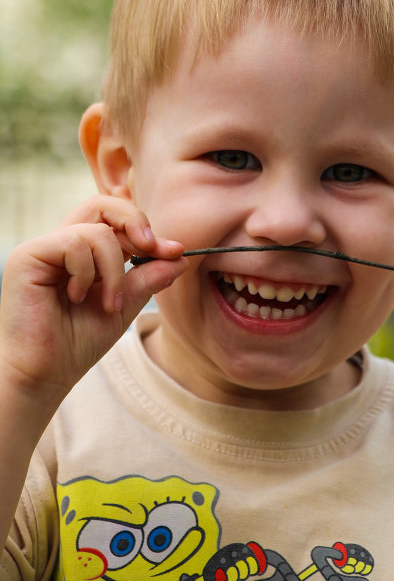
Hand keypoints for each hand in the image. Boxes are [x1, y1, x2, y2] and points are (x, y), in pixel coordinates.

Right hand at [0, 195, 186, 411]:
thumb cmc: (77, 343)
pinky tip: (77, 298)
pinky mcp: (28, 256)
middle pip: (102, 205)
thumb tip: (180, 256)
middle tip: (151, 249)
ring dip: (114, 270)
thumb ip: (148, 278)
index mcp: (81, 253)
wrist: (46, 375)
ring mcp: (43, 248)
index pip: (115, 220)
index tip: (174, 252)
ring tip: (109, 303)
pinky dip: (88, 273)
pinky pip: (75, 243)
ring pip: (98, 232)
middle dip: (135, 223)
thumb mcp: (124, 305)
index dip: (147, 231)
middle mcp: (60, 244)